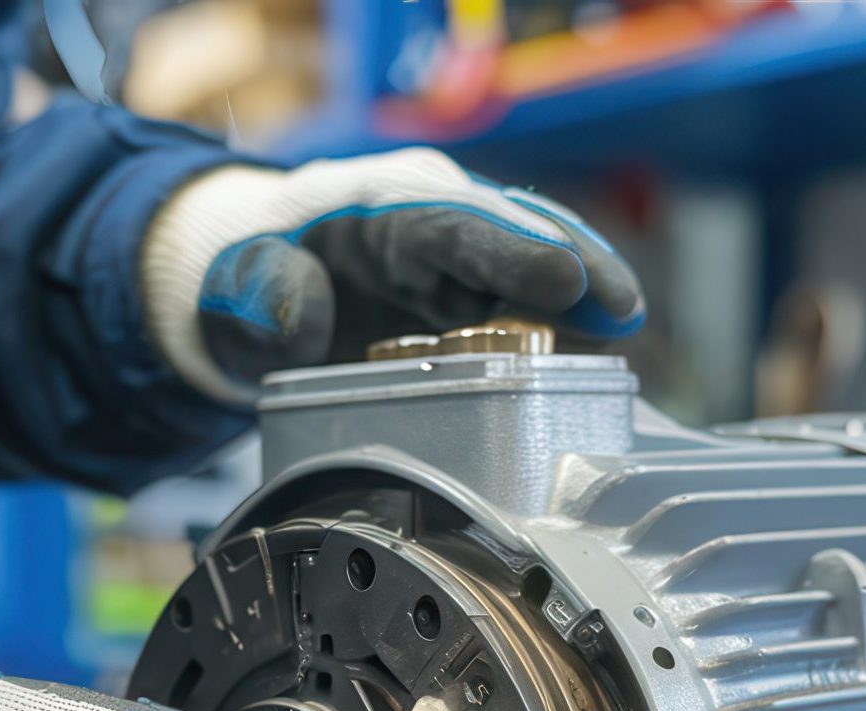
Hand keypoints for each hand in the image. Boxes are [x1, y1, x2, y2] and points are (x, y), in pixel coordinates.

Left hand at [140, 148, 645, 403]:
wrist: (249, 283)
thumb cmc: (248, 275)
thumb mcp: (239, 286)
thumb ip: (265, 294)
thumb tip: (306, 315)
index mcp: (380, 206)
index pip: (455, 225)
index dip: (511, 252)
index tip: (562, 279)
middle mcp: (431, 220)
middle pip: (512, 237)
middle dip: (572, 265)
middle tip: (624, 307)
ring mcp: (454, 259)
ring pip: (528, 267)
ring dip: (580, 294)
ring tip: (626, 327)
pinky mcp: (465, 296)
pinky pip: (520, 302)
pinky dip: (560, 322)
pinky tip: (596, 349)